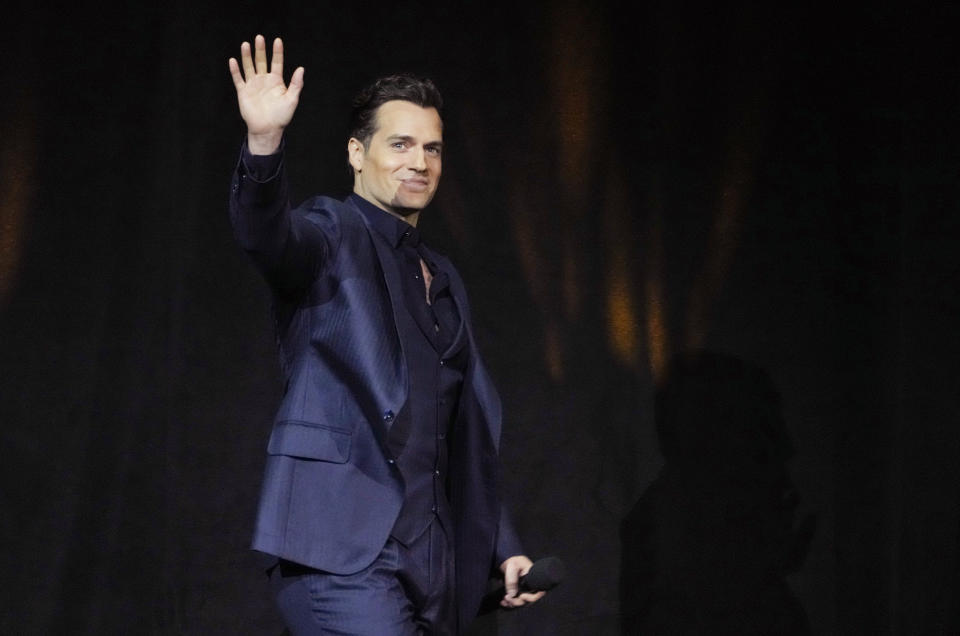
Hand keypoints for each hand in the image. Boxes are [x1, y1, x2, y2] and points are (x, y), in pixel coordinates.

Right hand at [228, 35, 303, 154]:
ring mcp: (253, 85)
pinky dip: (235, 70)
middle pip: (261, 61)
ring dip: (247, 56)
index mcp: (276, 81)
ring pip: (249, 67)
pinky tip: (233, 60)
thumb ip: (296, 84)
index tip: (277, 40)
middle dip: (260, 50)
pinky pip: (238, 79)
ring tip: (246, 44)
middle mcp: (264, 80)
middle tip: (259, 38)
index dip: (277, 52)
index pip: (277, 62)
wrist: (267, 129)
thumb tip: (301, 69)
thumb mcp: (292, 100)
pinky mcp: (243, 92)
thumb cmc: (281, 117)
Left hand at [499, 555, 545, 607]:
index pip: (539, 592)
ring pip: (521, 602)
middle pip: (528, 600)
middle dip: (517, 602)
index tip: (522, 596)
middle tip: (507, 598)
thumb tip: (512, 595)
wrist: (507, 559)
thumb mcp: (513, 567)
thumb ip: (512, 581)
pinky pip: (515, 600)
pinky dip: (509, 602)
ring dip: (512, 603)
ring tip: (504, 601)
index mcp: (534, 579)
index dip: (531, 598)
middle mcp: (531, 586)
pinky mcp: (517, 591)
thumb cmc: (513, 560)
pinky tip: (503, 602)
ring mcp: (524, 589)